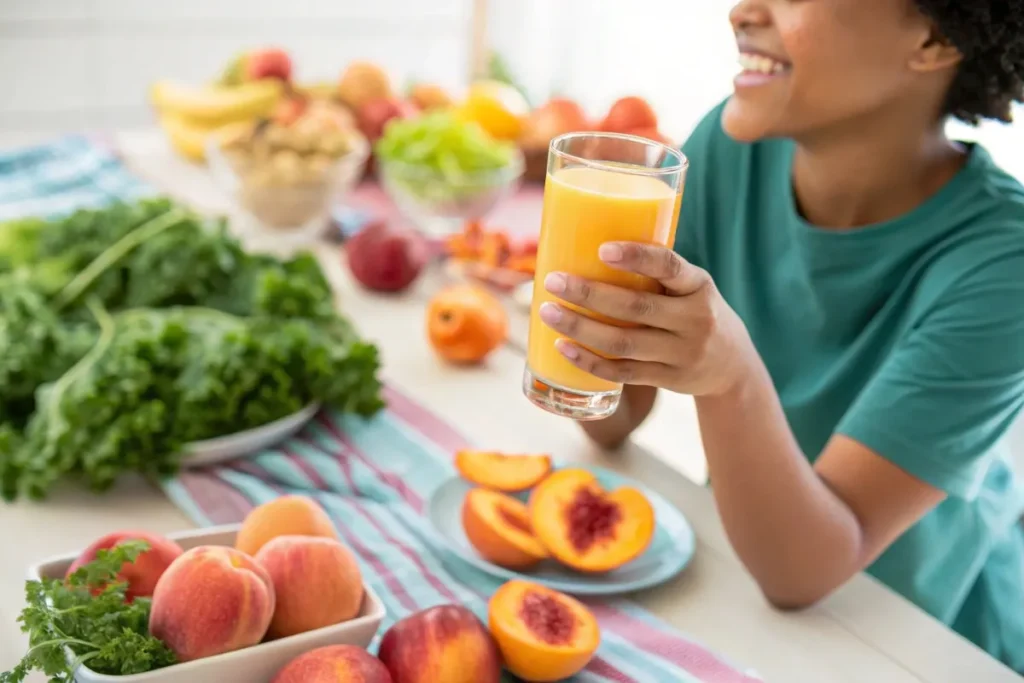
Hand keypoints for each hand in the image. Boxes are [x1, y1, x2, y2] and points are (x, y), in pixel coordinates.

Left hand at [539, 242, 756, 396]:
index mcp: (698, 285)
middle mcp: (695, 319)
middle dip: (589, 294)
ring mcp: (682, 353)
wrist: (732, 365)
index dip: (636, 257)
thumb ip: (655, 273)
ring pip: (624, 342)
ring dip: (580, 328)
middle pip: (635, 307)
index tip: (602, 249)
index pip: (669, 266)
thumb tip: (585, 244)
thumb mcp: (690, 286)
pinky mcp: (669, 379)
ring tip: (548, 313)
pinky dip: (590, 362)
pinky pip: (623, 372)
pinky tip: (563, 348)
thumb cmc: (695, 311)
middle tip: (553, 282)